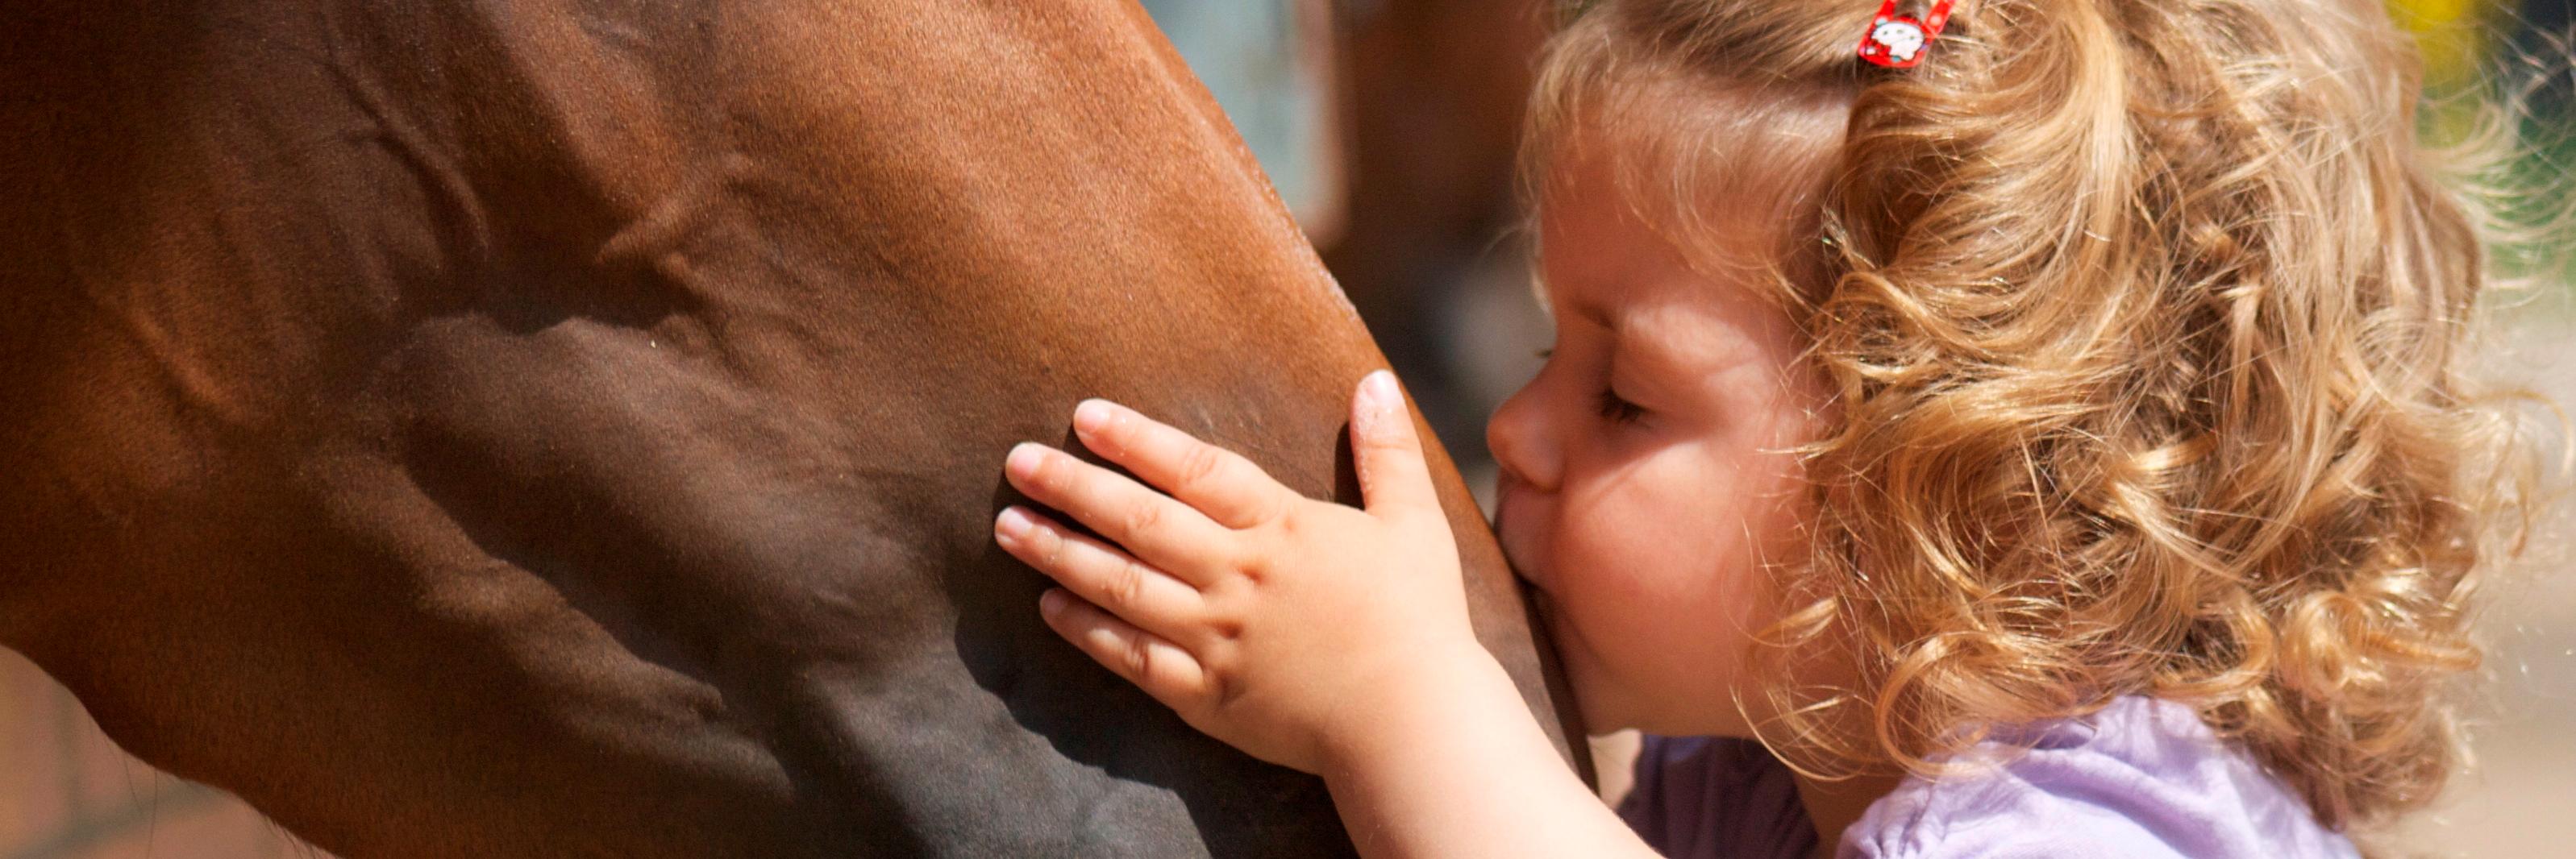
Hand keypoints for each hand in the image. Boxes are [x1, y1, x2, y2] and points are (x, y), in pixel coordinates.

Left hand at [994, 370, 1497, 774]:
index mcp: (1281, 529)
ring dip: (1059, 554)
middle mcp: (1237, 577)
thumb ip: (1387, 453)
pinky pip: (1132, 658)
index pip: (1194, 470)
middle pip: (1138, 522)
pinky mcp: (1206, 695)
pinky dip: (1087, 631)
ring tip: (1010, 527)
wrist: (1414, 724)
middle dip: (1072, 488)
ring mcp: (1215, 638)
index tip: (1084, 417)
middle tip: (1017, 463)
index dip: (1136, 440)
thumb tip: (1375, 381)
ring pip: (1120, 587)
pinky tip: (1050, 608)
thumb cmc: (1420, 623)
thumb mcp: (1414, 525)